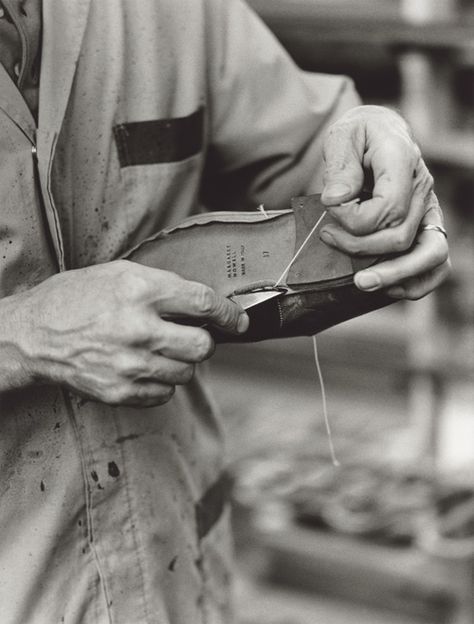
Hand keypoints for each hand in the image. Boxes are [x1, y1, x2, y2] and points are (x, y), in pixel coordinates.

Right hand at [12, 261, 247, 405]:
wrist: (34, 335)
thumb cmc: (76, 299)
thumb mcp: (120, 274)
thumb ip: (164, 287)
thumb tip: (204, 304)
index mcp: (141, 292)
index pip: (204, 304)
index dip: (229, 313)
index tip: (238, 320)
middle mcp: (139, 329)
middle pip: (204, 346)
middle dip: (206, 341)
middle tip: (194, 336)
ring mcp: (129, 365)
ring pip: (187, 373)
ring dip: (183, 362)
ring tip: (161, 350)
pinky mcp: (120, 391)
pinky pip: (165, 393)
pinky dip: (162, 381)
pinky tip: (145, 366)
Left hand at [319, 105, 449, 298]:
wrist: (377, 134)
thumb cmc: (358, 137)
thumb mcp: (342, 137)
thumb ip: (341, 167)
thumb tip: (336, 200)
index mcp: (403, 161)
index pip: (387, 207)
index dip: (353, 219)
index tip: (328, 209)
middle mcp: (422, 188)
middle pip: (400, 236)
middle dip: (359, 248)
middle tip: (328, 237)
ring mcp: (428, 210)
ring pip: (429, 256)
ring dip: (393, 274)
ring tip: (360, 282)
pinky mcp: (426, 227)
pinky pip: (437, 265)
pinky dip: (415, 282)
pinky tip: (386, 286)